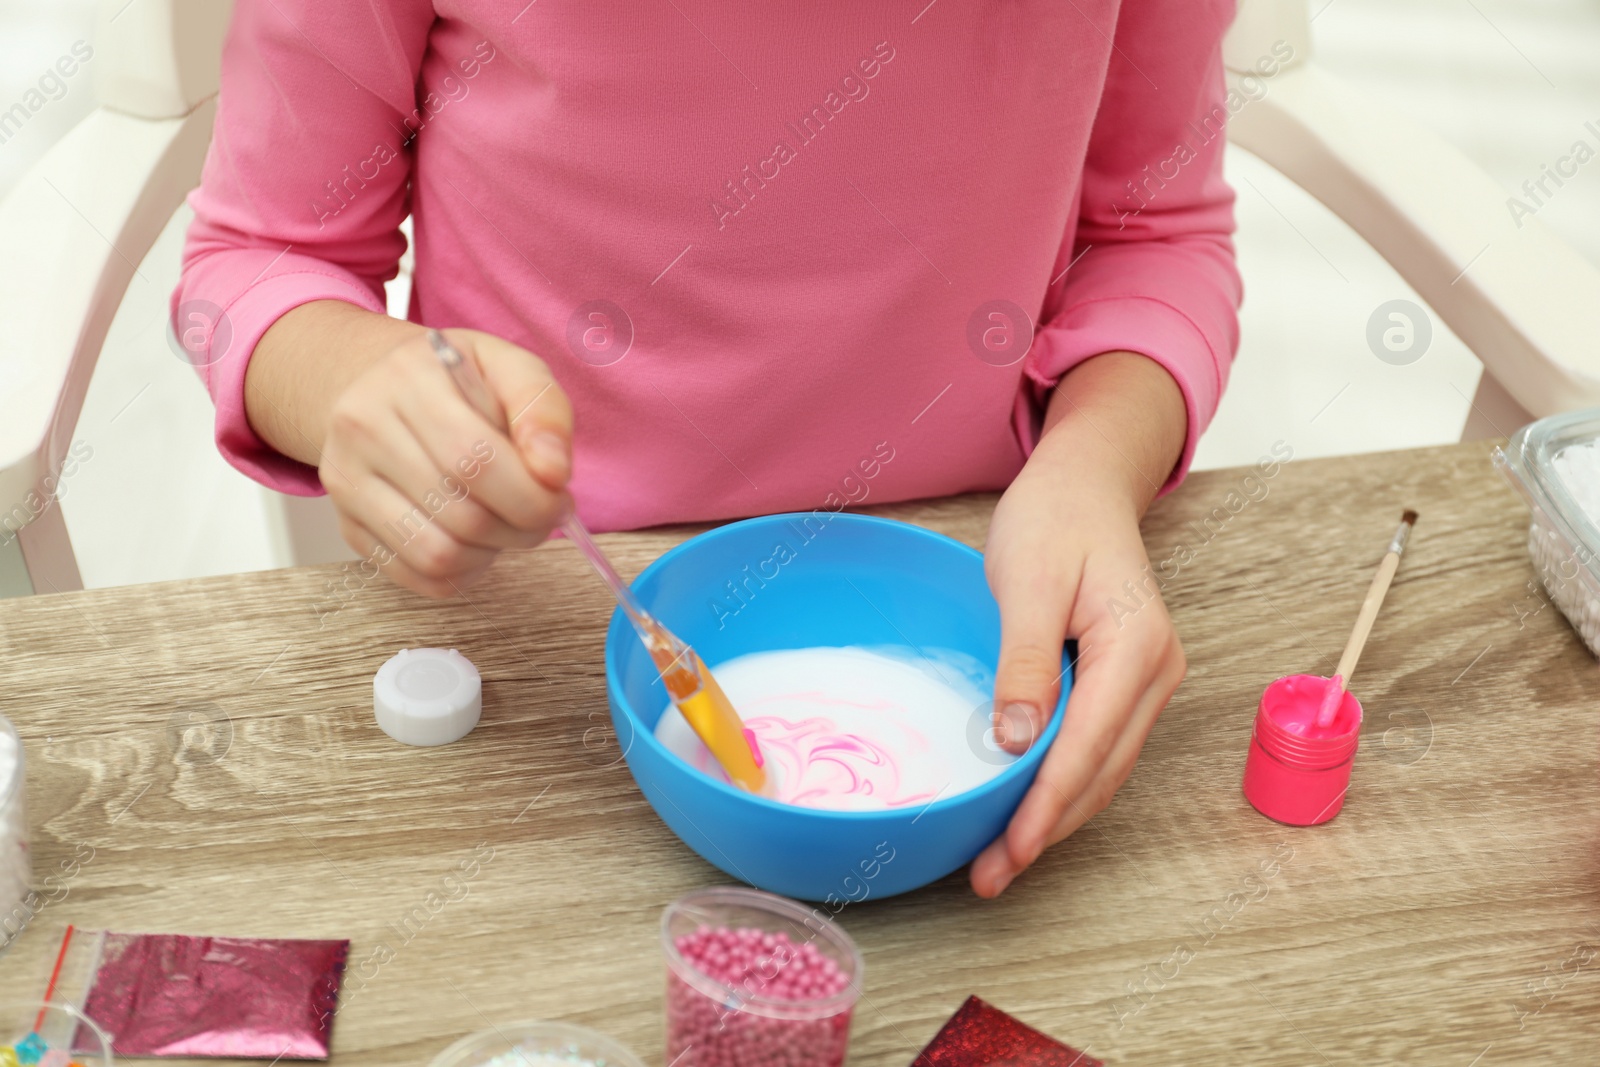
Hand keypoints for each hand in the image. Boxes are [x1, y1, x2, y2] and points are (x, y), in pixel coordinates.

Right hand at [318, 327, 573, 596]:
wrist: (383, 389)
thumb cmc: (459, 383)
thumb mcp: (509, 367)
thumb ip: (542, 410)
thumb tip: (553, 473)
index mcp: (408, 378)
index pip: (476, 459)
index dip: (532, 495)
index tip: (558, 498)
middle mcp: (364, 427)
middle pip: (461, 512)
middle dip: (521, 528)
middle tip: (542, 516)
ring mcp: (346, 480)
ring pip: (436, 553)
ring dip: (490, 554)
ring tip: (506, 526)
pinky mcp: (346, 524)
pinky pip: (414, 574)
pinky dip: (460, 573)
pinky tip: (475, 544)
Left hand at [969, 352, 1189, 896]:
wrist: (1085, 482)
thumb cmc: (1055, 519)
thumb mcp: (1028, 583)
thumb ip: (1026, 662)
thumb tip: (1017, 742)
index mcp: (1136, 647)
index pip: (1088, 747)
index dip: (1046, 806)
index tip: (1008, 850)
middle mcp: (1154, 673)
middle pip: (1100, 773)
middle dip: (1047, 829)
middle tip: (989, 874)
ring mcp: (1146, 681)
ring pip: (1102, 770)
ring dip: (1055, 817)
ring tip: (1000, 859)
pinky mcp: (1125, 683)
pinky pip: (1097, 749)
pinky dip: (1062, 785)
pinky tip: (1025, 809)